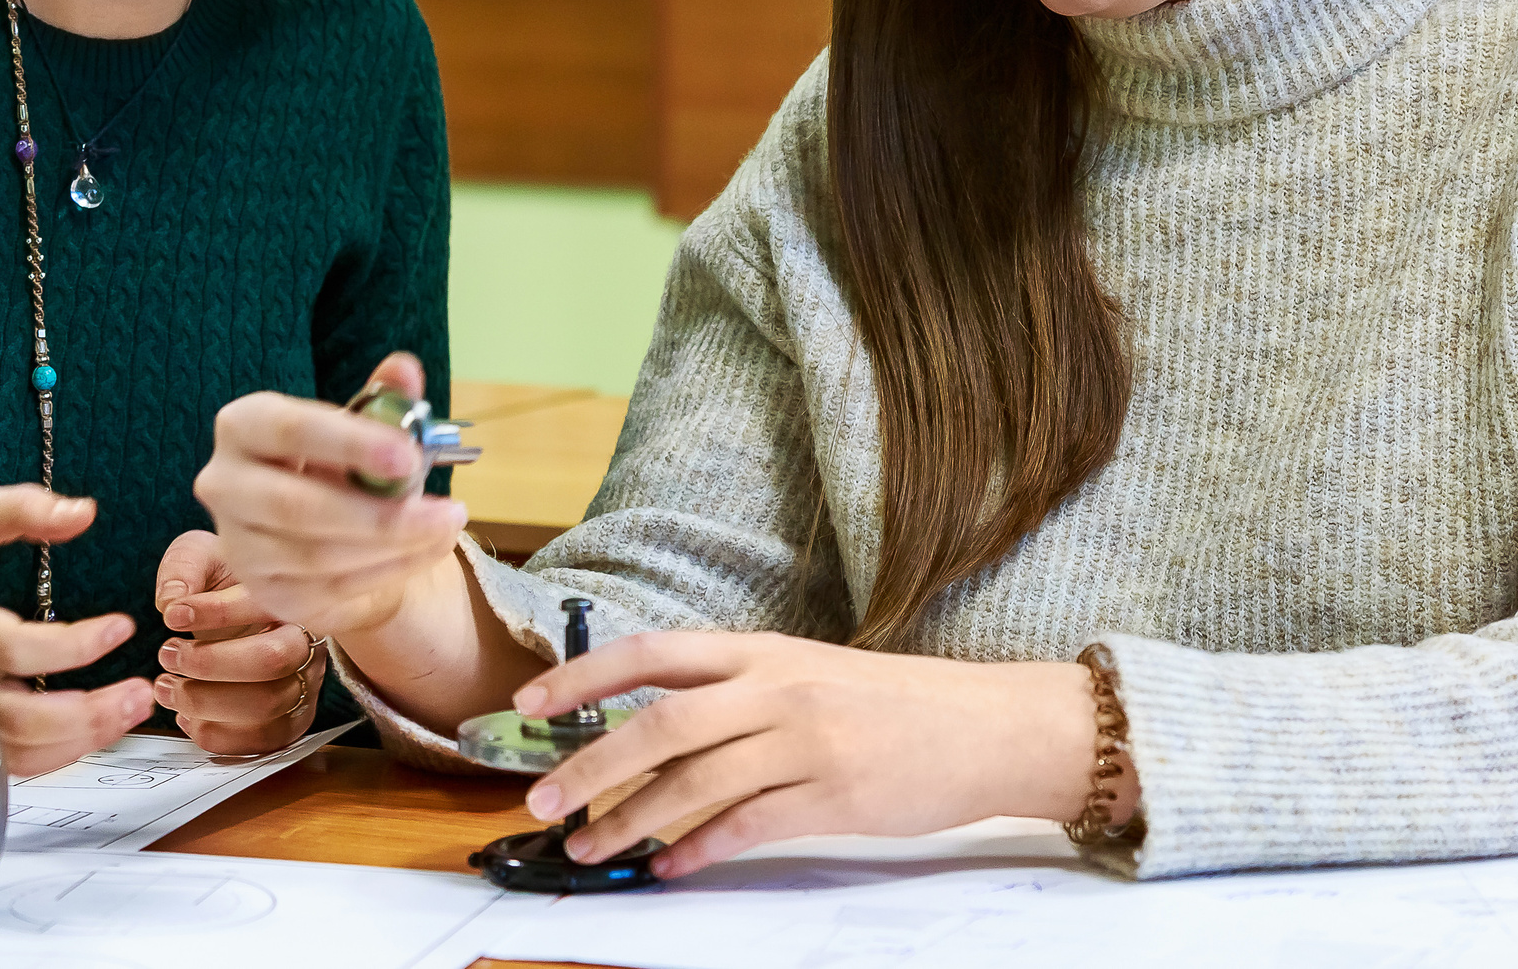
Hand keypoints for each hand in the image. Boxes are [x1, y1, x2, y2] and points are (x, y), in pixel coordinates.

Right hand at [0, 485, 154, 777]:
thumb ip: (18, 507)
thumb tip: (83, 512)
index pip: (12, 645)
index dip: (74, 646)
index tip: (122, 626)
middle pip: (14, 716)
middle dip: (86, 713)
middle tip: (142, 692)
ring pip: (8, 751)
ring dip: (78, 741)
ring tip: (130, 711)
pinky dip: (48, 756)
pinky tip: (88, 731)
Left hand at [151, 529, 325, 754]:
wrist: (242, 615)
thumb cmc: (225, 584)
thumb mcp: (203, 556)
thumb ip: (186, 567)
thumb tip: (172, 600)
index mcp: (292, 594)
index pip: (265, 603)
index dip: (216, 612)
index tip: (173, 615)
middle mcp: (308, 641)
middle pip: (272, 660)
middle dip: (209, 663)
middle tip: (167, 653)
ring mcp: (305, 685)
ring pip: (266, 706)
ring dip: (205, 701)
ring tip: (166, 687)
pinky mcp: (291, 721)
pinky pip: (261, 742)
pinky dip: (216, 733)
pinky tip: (186, 714)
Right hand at [192, 351, 469, 638]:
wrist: (322, 525)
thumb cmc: (338, 462)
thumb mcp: (361, 425)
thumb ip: (383, 398)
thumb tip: (405, 369)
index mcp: (242, 425)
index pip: (289, 430)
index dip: (349, 444)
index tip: (409, 456)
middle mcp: (224, 484)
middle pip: (297, 507)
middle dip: (380, 514)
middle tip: (447, 511)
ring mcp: (239, 544)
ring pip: (318, 554)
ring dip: (395, 546)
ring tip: (447, 527)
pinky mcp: (266, 591)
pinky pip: (331, 588)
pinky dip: (389, 570)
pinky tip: (426, 550)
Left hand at [512, 632, 1132, 878]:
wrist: (988, 724)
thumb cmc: (893, 701)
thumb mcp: (806, 672)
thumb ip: (736, 690)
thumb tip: (653, 722)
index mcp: (762, 650)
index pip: (652, 653)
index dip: (583, 677)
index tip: (530, 704)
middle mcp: (776, 689)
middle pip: (659, 725)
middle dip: (588, 766)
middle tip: (541, 803)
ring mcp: (805, 743)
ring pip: (692, 784)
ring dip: (629, 821)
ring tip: (588, 849)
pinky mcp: (833, 797)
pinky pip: (746, 827)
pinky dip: (697, 850)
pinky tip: (667, 866)